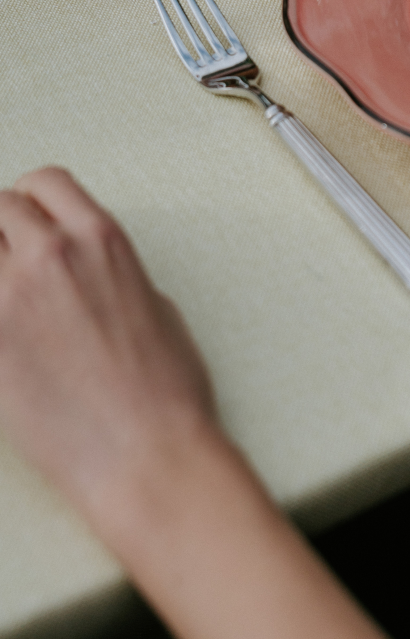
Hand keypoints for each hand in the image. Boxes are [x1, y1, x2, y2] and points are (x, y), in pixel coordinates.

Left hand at [0, 168, 216, 531]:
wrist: (146, 456)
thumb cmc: (165, 392)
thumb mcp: (155, 306)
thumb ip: (110, 275)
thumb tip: (86, 278)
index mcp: (101, 239)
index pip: (44, 183)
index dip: (33, 203)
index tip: (30, 224)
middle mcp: (50, 257)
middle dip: (2, 233)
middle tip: (10, 267)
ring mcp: (9, 301)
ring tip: (7, 305)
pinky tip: (2, 341)